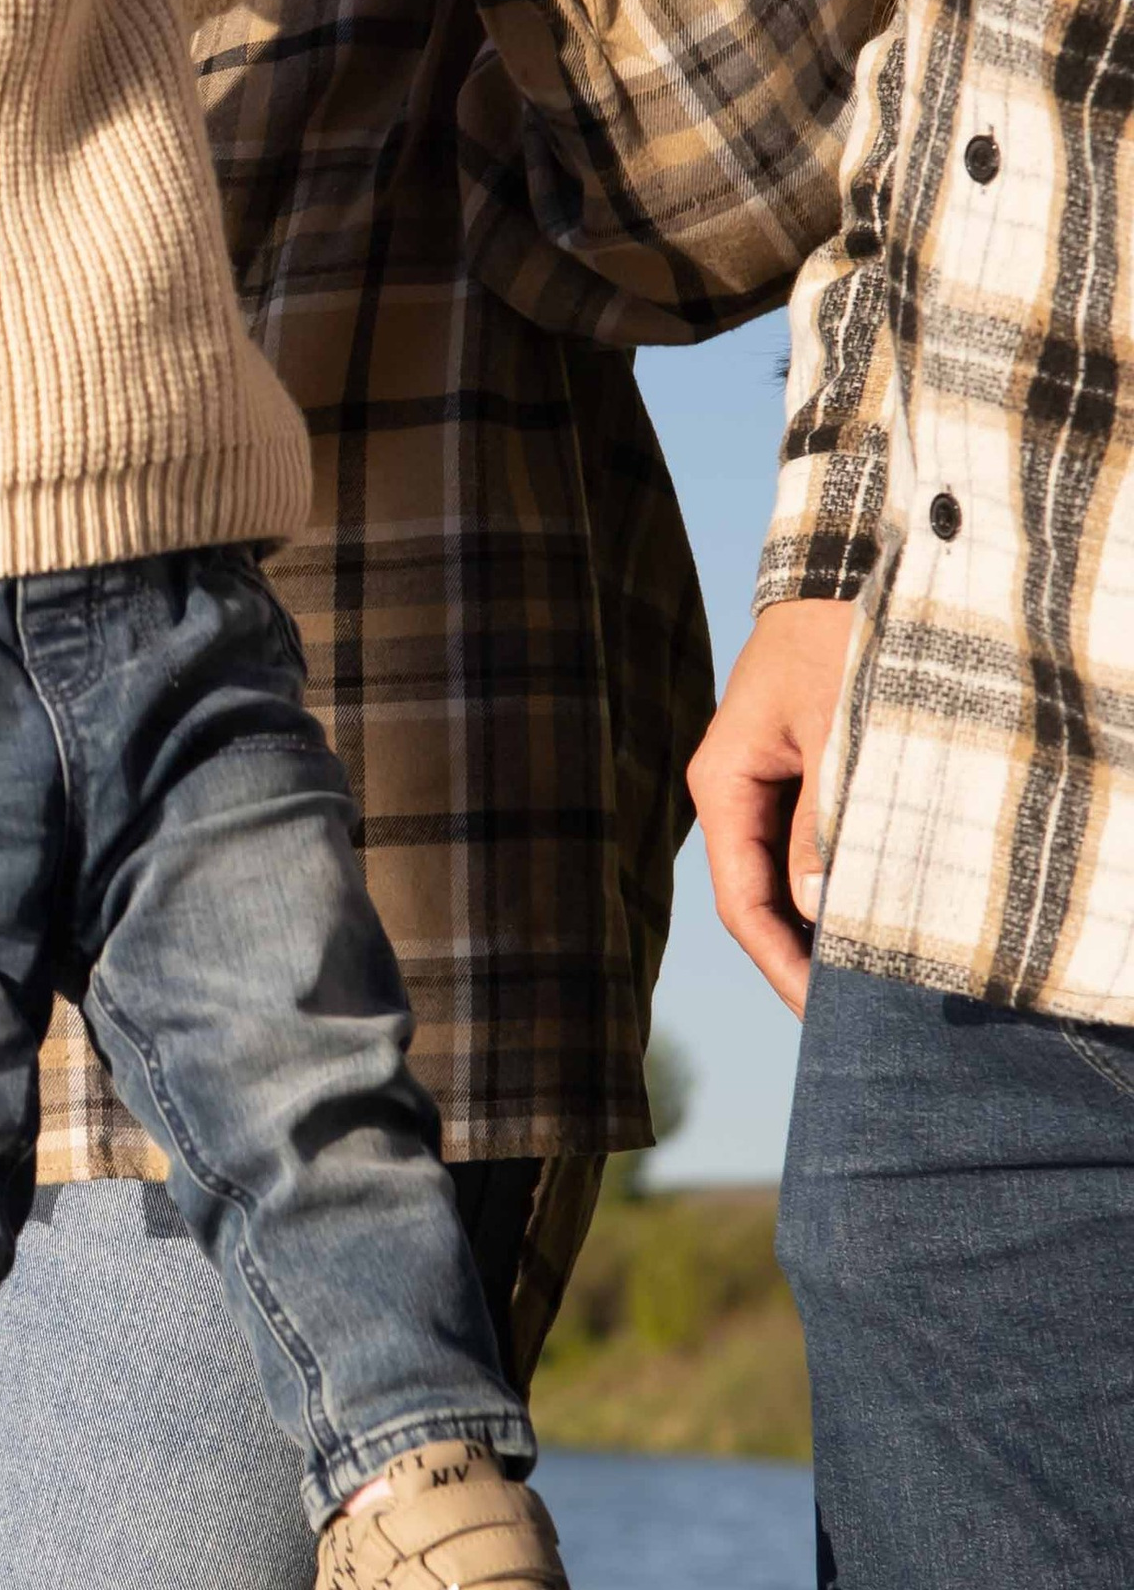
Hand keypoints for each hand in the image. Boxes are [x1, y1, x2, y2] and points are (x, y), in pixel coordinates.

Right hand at [686, 599, 860, 1015]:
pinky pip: (809, 849)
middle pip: (759, 900)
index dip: (781, 963)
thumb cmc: (837, 639)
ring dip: (820, 928)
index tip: (821, 1013)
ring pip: (785, 878)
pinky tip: (868, 919)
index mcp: (722, 783)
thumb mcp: (835, 728)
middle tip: (851, 1019)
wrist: (844, 571)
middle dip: (802, 960)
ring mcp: (765, 786)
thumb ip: (826, 819)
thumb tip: (821, 910)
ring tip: (865, 981)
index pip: (742, 901)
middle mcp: (734, 792)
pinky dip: (834, 888)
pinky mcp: (798, 776)